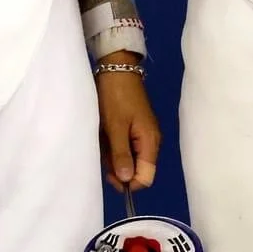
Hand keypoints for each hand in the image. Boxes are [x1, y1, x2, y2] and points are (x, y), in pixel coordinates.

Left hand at [93, 53, 159, 191]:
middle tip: (102, 156)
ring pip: (130, 158)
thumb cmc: (116, 97)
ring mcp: (143, 134)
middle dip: (119, 168)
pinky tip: (104, 137)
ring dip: (114, 156)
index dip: (129, 182)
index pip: (146, 177)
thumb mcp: (116, 127)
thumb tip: (126, 181)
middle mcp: (151, 141)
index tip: (110, 175)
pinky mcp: (134, 127)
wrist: (117, 69)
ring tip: (102, 143)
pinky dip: (114, 146)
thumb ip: (121, 155)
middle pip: (138, 169)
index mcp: (150, 142)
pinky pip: (125, 146)